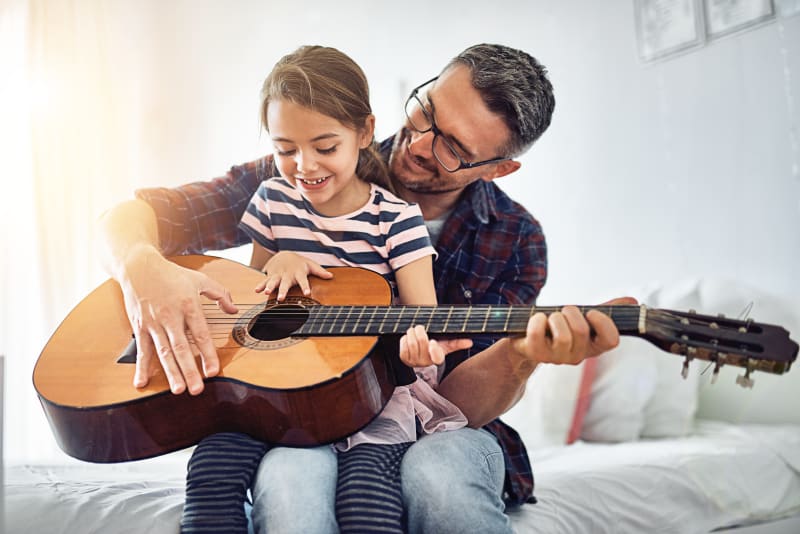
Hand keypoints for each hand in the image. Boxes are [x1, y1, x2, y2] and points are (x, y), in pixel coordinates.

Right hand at [120, 252, 236, 394]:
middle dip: (189, 370)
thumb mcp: (200, 280)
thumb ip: (220, 294)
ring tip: (178, 390)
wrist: (139, 266)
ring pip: (163, 352)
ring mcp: (154, 323)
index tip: (214, 371)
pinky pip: (141, 350)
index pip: (201, 334)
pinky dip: (141, 367)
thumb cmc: (171, 274)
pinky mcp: (140, 327)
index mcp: (188, 305)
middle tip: (196, 389)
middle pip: (182, 348)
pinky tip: (141, 382)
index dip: (208, 354)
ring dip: (170, 373)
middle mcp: (171, 316)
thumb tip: (234, 310)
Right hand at [254, 251, 332, 299]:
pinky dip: (260, 285)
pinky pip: (264, 281)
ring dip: (269, 287)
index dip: (305, 286)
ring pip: (273, 282)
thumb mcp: (310, 264)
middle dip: (283, 290)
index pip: (303, 280)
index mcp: (298, 272)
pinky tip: (257, 290)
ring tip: (267, 292)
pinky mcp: (270, 276)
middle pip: (285, 283)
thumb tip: (331, 276)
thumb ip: (320, 271)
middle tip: (281, 298)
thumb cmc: (299, 263)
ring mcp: (278, 275)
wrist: (284, 254)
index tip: (307, 293)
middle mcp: (287, 274)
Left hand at [399, 325, 473, 366]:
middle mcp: (426, 362)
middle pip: (422, 343)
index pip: (437, 358)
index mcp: (438, 357)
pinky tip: (408, 338)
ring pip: (411, 343)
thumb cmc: (435, 344)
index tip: (433, 342)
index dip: (434, 351)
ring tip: (414, 330)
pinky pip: (403, 346)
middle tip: (420, 327)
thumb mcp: (446, 343)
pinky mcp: (404, 358)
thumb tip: (469, 342)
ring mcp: (415, 361)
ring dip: (412, 333)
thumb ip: (457, 342)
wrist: (420, 348)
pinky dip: (404, 339)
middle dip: (420, 331)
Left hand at [510, 297, 637, 366]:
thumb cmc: (559, 326)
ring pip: (563, 335)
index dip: (604, 323)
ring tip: (549, 318)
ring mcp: (555, 357)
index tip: (592, 312)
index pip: (611, 341)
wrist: (527, 339)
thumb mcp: (584, 317)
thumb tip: (632, 301)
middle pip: (582, 331)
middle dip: (571, 312)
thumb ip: (607, 310)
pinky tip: (537, 319)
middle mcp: (576, 355)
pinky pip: (538, 333)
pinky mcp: (535, 353)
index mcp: (592, 346)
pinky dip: (537, 320)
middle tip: (563, 311)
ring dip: (554, 317)